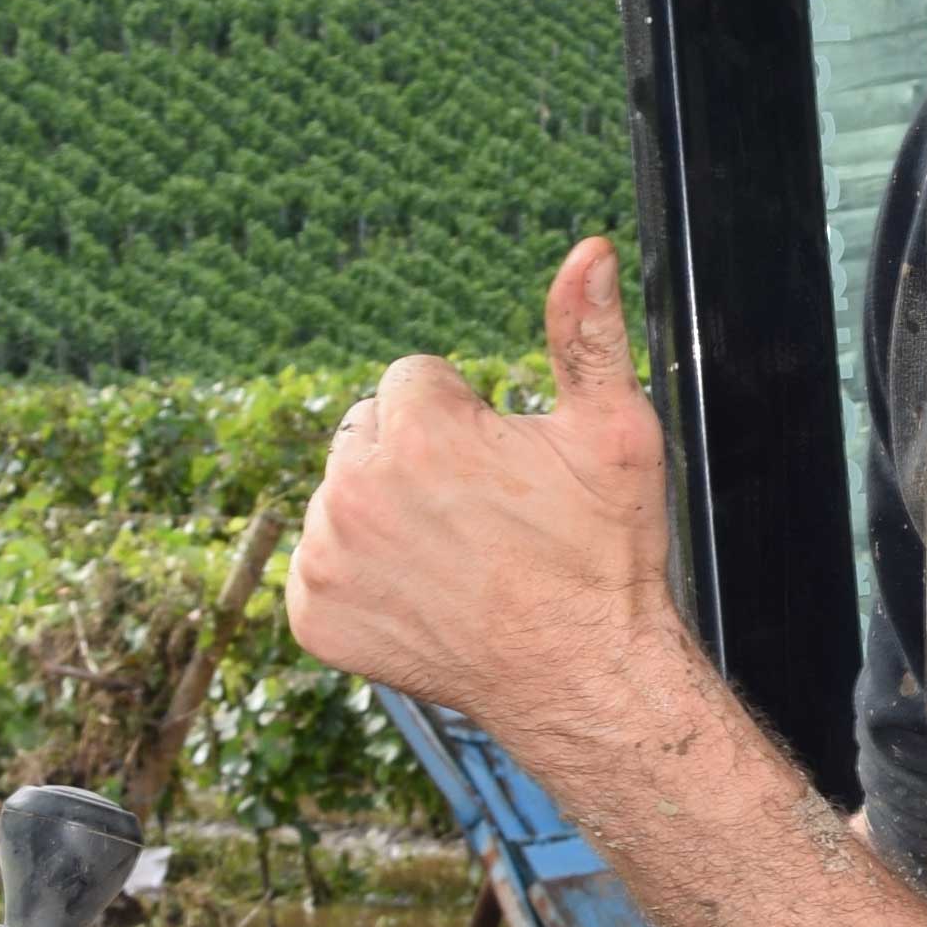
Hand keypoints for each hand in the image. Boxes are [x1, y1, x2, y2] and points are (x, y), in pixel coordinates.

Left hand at [286, 238, 681, 734]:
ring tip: (452, 555)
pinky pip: (320, 566)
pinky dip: (360, 578)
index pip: (413, 380)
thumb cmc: (605, 556)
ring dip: (384, 513)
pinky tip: (419, 595)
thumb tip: (589, 248)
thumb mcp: (613, 433)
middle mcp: (356, 489)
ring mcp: (328, 558)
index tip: (503, 468)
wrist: (586, 677)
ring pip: (341, 496)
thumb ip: (585, 333)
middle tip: (478, 513)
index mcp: (419, 431)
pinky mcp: (313, 614)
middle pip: (366, 431)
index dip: (465, 418)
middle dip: (413, 456)